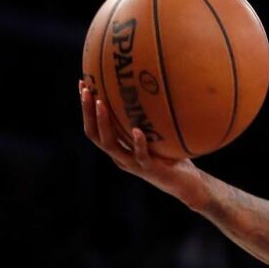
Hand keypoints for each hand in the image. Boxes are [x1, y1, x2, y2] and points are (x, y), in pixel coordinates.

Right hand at [78, 80, 200, 202]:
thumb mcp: (154, 135)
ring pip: (111, 145)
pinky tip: (136, 130)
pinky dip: (138, 143)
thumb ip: (147, 120)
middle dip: (87, 112)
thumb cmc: (171, 156)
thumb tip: (149, 89)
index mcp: (118, 149)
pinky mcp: (149, 169)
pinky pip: (141, 156)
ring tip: (101, 103)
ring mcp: (133, 164)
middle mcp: (120, 157)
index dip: (86, 108)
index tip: (83, 84)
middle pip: (95, 134)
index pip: (94, 128)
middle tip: (86, 90)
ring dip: (104, 123)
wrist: (185, 184)